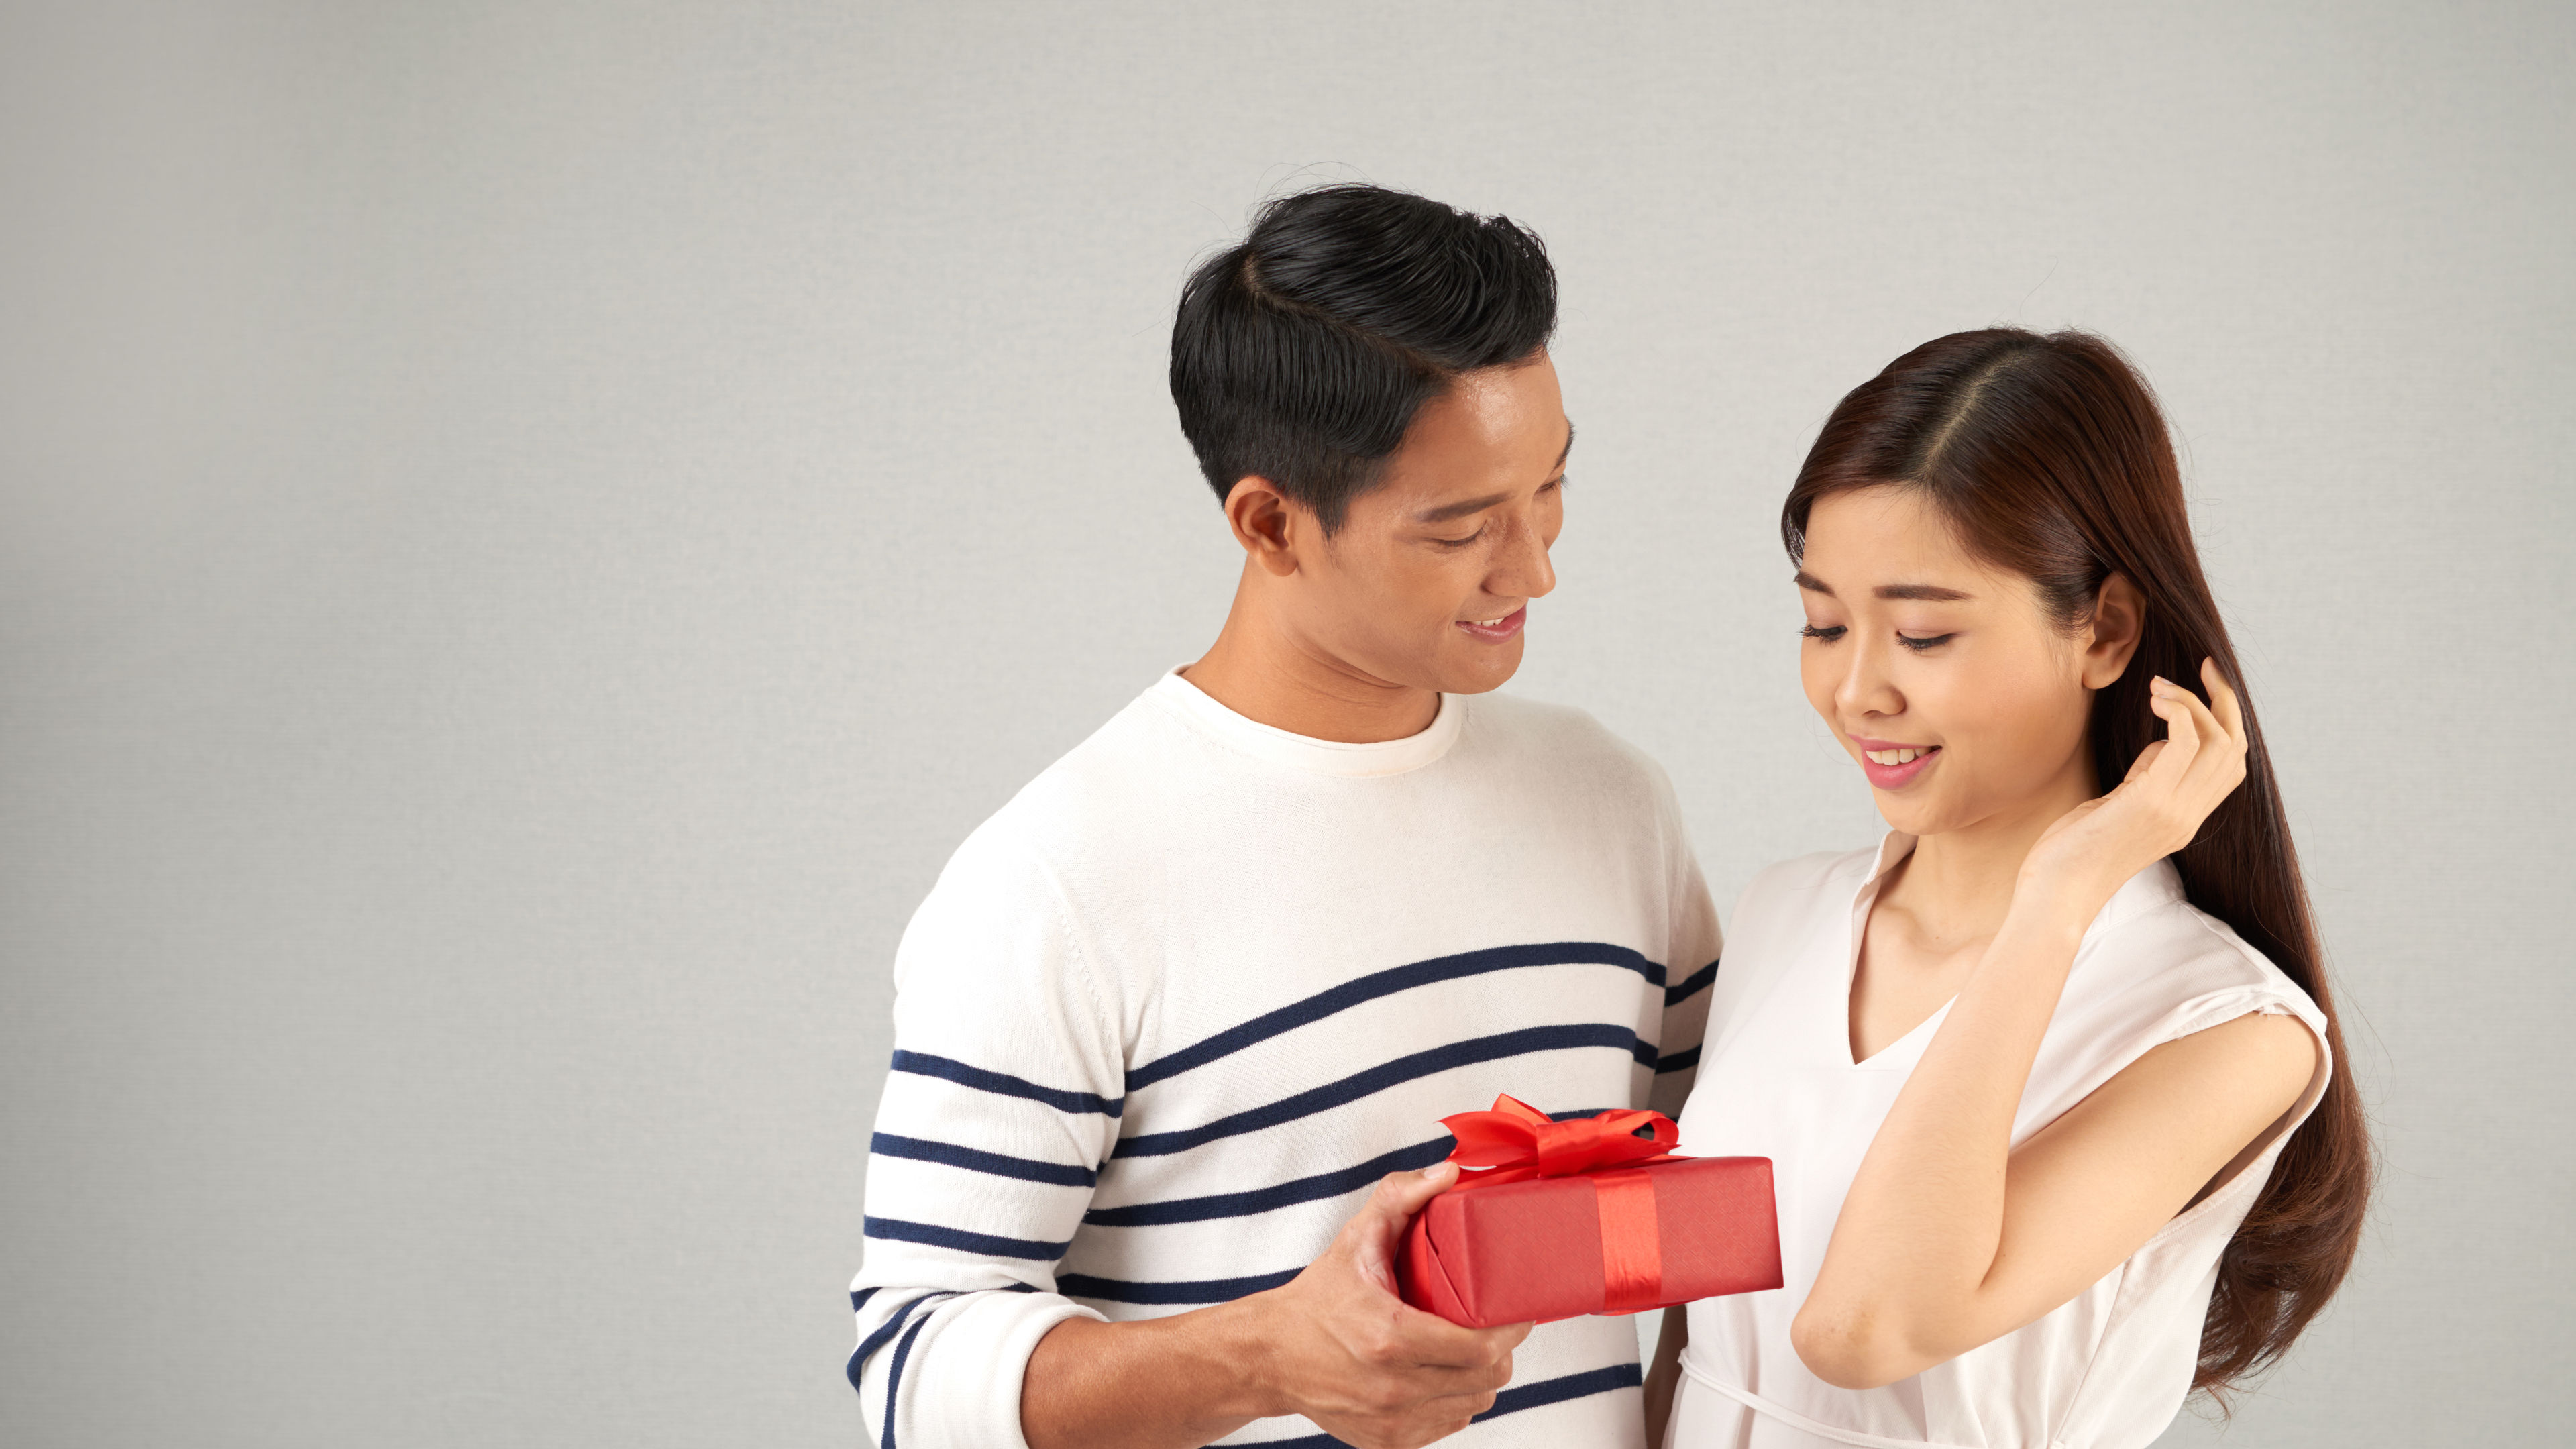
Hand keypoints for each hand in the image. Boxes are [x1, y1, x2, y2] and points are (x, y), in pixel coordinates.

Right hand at [1245, 1163, 1530, 1448]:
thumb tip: (1449, 1173)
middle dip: (1501, 1352)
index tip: (1519, 1312)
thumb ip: (1401, 1196)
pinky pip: (1448, 1424)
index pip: (1480, 1348)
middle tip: (1496, 1325)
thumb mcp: (1356, 1239)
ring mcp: (1391, 1421)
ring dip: (1480, 1377)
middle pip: (1485, 1380)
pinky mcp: (1387, 1441)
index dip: (1512, 1331)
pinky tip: (1442, 1374)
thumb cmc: (1317, 1298)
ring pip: (1472, 1405)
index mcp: (1388, 1338)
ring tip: (1469, 1348)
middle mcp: (1391, 1388)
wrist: (1270, 1355)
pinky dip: (1454, 1400)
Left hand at [2021, 659, 2249, 906]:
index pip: (2231, 764)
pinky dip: (2178, 712)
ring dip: (2193, 701)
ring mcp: (2174, 811)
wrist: (2055, 895)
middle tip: (2202, 668)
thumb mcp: (2117, 808)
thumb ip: (2145, 780)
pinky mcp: (2149, 803)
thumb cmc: (2071, 852)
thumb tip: (2161, 747)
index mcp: (2185, 818)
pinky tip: (2154, 701)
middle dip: (2224, 700)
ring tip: (2159, 687)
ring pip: (2217, 741)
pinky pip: (2185, 743)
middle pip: (2235, 747)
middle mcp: (2188, 815)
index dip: (2227, 721)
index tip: (2206, 685)